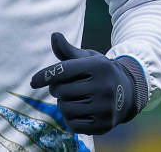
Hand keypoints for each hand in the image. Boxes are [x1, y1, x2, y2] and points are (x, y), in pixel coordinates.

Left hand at [30, 32, 144, 133]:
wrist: (127, 93)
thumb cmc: (100, 73)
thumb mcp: (87, 58)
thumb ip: (68, 50)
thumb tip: (54, 35)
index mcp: (98, 66)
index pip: (63, 71)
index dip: (45, 75)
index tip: (33, 82)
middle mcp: (104, 87)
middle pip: (61, 91)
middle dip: (58, 89)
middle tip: (67, 87)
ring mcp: (105, 108)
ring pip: (64, 108)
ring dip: (63, 104)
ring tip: (74, 98)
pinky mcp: (103, 125)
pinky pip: (72, 125)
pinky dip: (70, 118)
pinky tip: (80, 111)